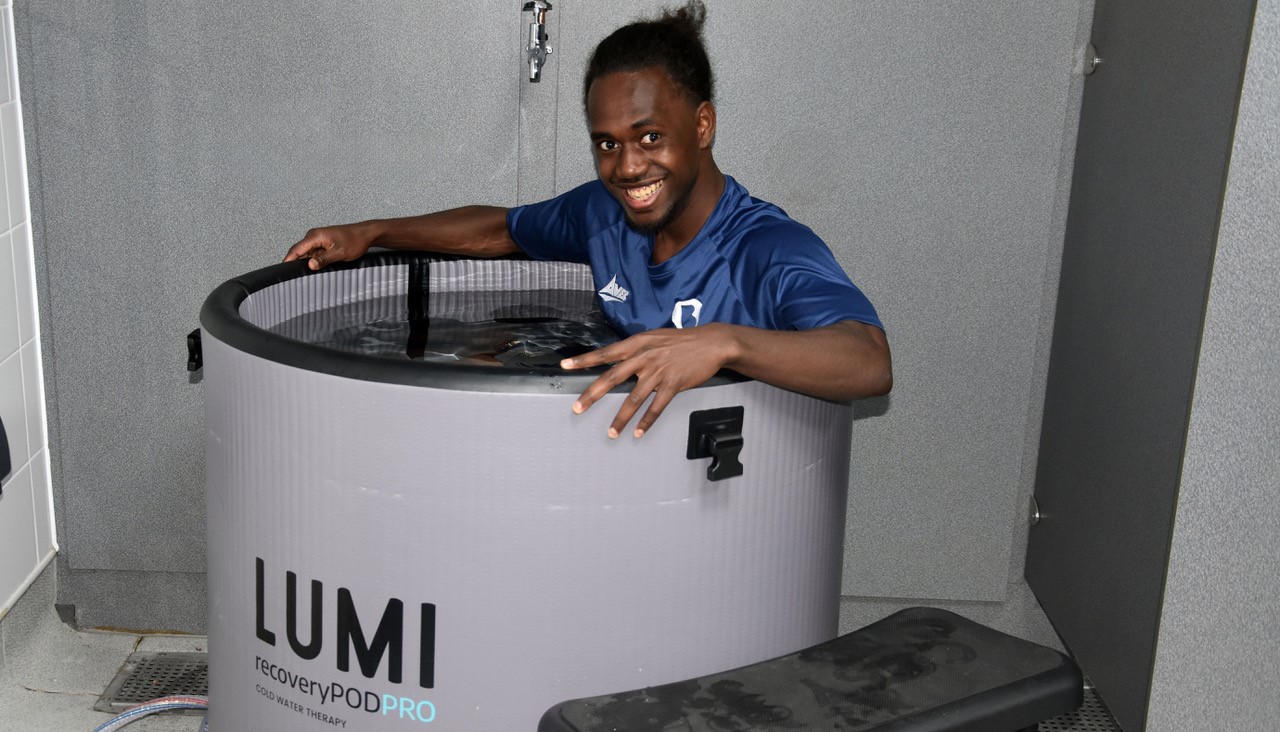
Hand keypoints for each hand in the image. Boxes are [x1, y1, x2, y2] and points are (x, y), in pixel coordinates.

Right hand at [283, 222, 377, 269]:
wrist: (365, 234)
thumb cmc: (355, 240)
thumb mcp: (339, 253)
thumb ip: (323, 259)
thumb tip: (310, 265)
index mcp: (315, 236)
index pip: (296, 249)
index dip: (288, 260)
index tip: (282, 270)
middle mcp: (313, 236)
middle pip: (299, 252)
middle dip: (295, 263)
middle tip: (294, 277)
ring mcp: (318, 239)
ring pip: (306, 253)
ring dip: (306, 263)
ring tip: (305, 275)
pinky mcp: (323, 243)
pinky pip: (313, 253)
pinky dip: (313, 260)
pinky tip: (316, 268)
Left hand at [560, 324, 738, 438]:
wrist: (712, 342)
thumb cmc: (682, 341)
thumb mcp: (654, 338)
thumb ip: (636, 349)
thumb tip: (619, 360)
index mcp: (637, 344)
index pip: (605, 353)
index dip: (584, 360)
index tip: (565, 365)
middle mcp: (644, 357)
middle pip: (612, 378)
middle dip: (592, 394)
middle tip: (577, 408)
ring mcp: (659, 372)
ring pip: (634, 399)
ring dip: (621, 418)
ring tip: (611, 433)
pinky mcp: (673, 384)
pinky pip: (656, 407)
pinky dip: (646, 422)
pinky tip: (638, 433)